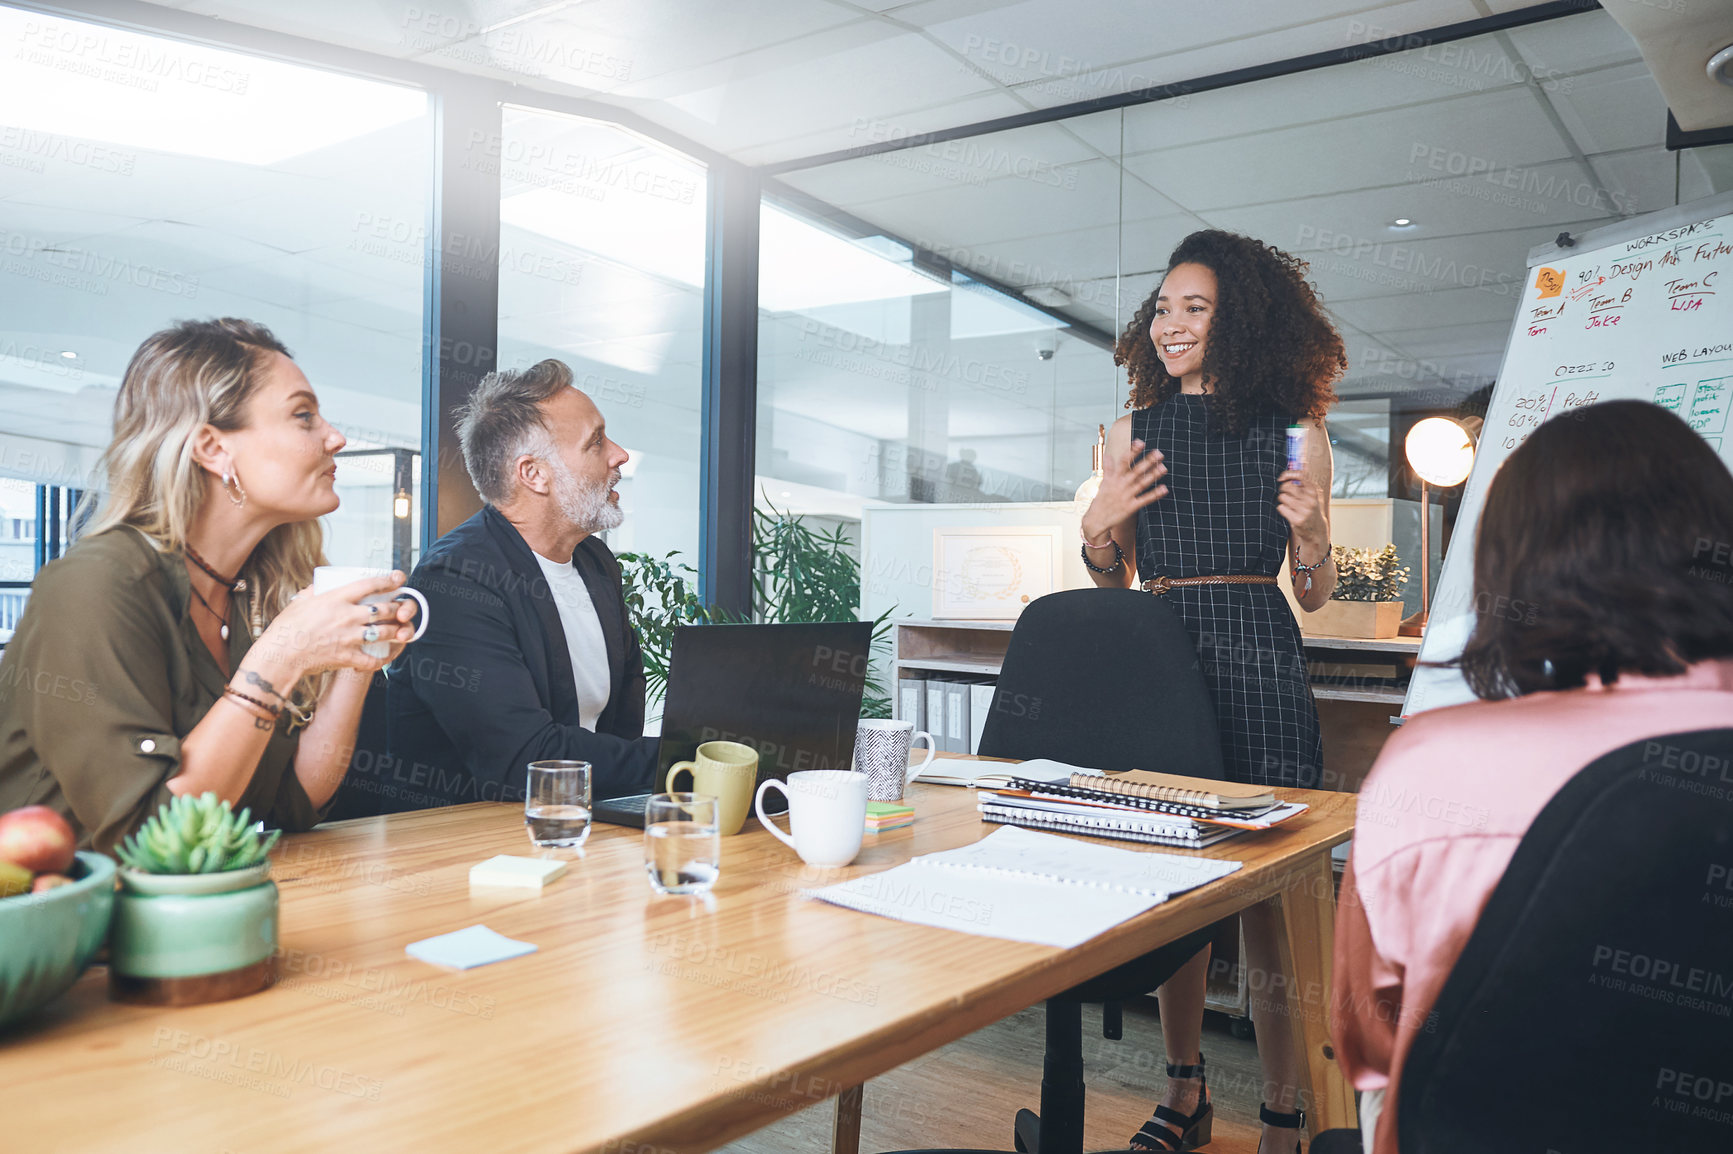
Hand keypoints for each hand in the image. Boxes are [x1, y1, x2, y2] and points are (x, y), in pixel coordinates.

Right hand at [246, 571, 418, 681]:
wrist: (280, 655)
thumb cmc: (286, 628)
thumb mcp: (300, 601)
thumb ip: (313, 591)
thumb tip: (320, 585)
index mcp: (336, 598)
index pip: (370, 585)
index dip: (388, 581)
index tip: (397, 580)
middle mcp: (348, 616)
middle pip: (384, 609)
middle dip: (398, 608)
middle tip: (401, 608)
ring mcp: (350, 637)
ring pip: (386, 632)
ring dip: (397, 630)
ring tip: (401, 629)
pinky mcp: (348, 656)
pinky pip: (374, 659)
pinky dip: (383, 659)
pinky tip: (386, 656)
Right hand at [1081, 438, 1167, 541]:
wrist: (1096, 520)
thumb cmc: (1101, 500)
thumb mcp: (1103, 483)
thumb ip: (1108, 469)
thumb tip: (1108, 456)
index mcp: (1113, 479)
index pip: (1123, 462)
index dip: (1132, 452)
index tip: (1140, 442)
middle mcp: (1120, 486)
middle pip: (1135, 471)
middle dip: (1147, 461)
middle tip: (1159, 453)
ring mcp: (1126, 496)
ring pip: (1141, 484)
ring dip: (1153, 475)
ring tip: (1163, 467)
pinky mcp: (1130, 507)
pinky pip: (1144, 500)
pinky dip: (1154, 494)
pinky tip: (1164, 488)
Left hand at [1276, 470, 1328, 562]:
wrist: (1316, 531)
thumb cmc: (1311, 509)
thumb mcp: (1312, 494)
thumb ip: (1305, 480)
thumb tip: (1303, 462)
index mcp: (1314, 491)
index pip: (1300, 475)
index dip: (1288, 474)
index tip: (1282, 478)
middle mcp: (1310, 500)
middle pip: (1287, 486)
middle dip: (1283, 489)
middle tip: (1286, 494)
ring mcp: (1304, 510)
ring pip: (1282, 497)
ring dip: (1283, 500)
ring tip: (1290, 505)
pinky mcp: (1297, 520)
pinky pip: (1281, 508)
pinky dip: (1282, 509)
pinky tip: (1289, 512)